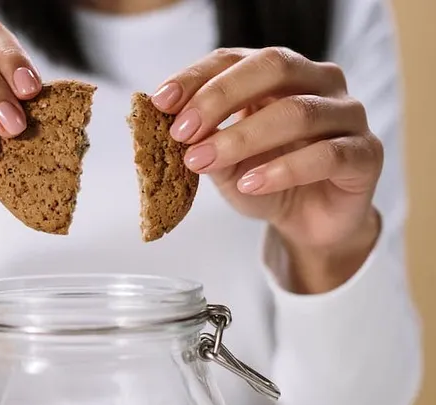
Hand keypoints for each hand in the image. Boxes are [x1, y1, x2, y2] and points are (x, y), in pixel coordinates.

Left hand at [152, 48, 383, 290]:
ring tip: (205, 161)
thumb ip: (206, 145)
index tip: (160, 102)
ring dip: (244, 137)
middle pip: (273, 67)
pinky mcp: (365, 154)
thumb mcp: (226, 166)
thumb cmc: (269, 184)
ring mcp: (347, 115)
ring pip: (298, 111)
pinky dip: (283, 169)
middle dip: (219, 98)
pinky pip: (326, 155)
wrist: (311, 225)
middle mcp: (318, 83)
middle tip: (182, 132)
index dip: (196, 77)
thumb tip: (173, 130)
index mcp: (281, 74)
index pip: (236, 58)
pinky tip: (250, 184)